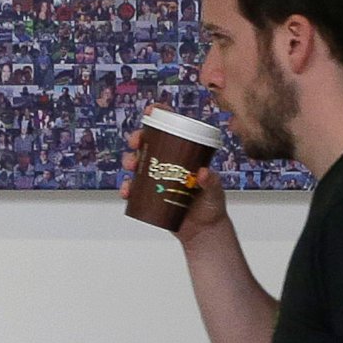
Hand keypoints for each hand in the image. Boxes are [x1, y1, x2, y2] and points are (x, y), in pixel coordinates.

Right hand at [120, 104, 229, 244]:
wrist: (203, 231)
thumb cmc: (212, 206)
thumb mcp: (216, 190)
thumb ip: (212, 182)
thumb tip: (203, 174)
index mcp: (186, 154)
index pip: (174, 130)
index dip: (161, 117)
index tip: (151, 110)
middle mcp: (170, 163)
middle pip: (150, 144)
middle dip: (138, 138)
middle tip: (136, 142)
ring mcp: (158, 178)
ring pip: (138, 163)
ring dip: (129, 160)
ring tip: (131, 164)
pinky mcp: (150, 195)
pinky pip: (134, 188)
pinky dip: (127, 187)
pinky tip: (126, 190)